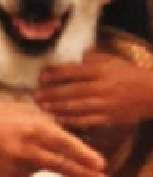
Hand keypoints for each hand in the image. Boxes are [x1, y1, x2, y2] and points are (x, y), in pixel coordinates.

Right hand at [0, 101, 107, 176]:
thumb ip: (45, 123)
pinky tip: (0, 156)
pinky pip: (21, 175)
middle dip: (84, 174)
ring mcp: (17, 168)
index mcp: (33, 129)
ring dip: (35, 160)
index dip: (84, 154)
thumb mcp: (22, 111)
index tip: (101, 164)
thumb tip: (68, 134)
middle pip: (61, 165)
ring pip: (38, 168)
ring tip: (9, 147)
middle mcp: (27, 150)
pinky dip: (16, 167)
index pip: (65, 143)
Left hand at [36, 51, 152, 129]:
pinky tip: (58, 119)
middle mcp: (102, 87)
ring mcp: (105, 104)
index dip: (56, 74)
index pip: (74, 71)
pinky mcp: (108, 117)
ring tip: (42, 107)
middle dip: (51, 94)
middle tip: (36, 96)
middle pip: (71, 91)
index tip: (42, 76)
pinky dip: (70, 120)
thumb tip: (75, 56)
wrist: (151, 93)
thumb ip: (92, 58)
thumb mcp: (112, 60)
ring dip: (57, 107)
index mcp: (102, 71)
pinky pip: (86, 120)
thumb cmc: (128, 74)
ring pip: (76, 107)